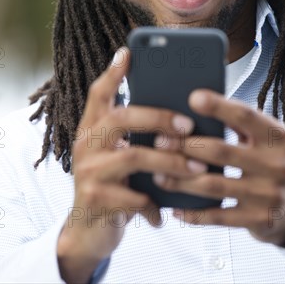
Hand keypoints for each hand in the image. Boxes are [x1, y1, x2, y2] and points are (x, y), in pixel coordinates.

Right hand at [57, 48, 207, 282]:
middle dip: (160, 117)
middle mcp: (86, 144)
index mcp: (94, 129)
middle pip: (123, 117)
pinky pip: (135, 197)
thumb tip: (184, 122)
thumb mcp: (121, 157)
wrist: (88, 231)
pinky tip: (164, 213)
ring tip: (197, 170)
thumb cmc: (115, 186)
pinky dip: (154, 204)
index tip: (128, 52)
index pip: (99, 93)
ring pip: (135, 156)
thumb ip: (138, 139)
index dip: (113, 72)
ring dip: (171, 162)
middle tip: (189, 126)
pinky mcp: (95, 198)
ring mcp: (88, 170)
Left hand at [153, 89, 284, 245]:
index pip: (246, 116)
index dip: (219, 106)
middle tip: (160, 142)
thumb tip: (202, 103)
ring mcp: (268, 195)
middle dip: (186, 146)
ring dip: (181, 180)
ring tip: (159, 175)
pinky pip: (218, 216)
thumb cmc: (275, 164)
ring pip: (213, 185)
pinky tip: (177, 209)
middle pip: (221, 151)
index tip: (192, 98)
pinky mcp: (258, 220)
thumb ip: (244, 125)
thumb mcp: (272, 140)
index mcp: (280, 138)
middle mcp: (277, 165)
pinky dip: (195, 213)